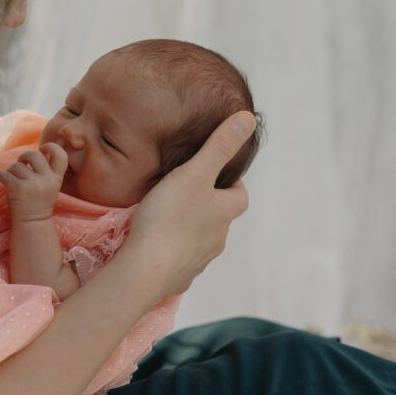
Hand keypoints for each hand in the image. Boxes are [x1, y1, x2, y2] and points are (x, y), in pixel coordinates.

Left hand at [0, 143, 67, 221]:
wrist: (32, 223)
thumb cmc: (37, 202)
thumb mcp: (48, 185)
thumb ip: (45, 170)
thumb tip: (35, 151)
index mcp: (56, 178)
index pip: (61, 155)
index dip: (51, 147)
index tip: (42, 149)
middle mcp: (47, 180)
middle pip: (34, 154)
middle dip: (24, 157)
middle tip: (21, 164)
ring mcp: (33, 184)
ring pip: (16, 166)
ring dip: (11, 171)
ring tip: (12, 180)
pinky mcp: (19, 189)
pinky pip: (5, 174)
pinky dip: (0, 175)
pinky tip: (0, 178)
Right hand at [122, 112, 254, 296]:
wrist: (146, 268)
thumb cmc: (170, 216)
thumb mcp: (194, 173)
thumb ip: (219, 146)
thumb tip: (249, 118)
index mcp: (224, 212)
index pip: (239, 195)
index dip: (231, 183)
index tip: (216, 173)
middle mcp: (218, 238)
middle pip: (220, 218)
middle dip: (207, 206)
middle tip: (184, 190)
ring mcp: (199, 260)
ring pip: (200, 240)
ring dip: (190, 228)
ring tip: (166, 215)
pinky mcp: (179, 276)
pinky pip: (180, 260)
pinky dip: (173, 251)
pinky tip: (155, 243)